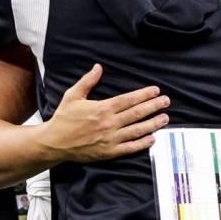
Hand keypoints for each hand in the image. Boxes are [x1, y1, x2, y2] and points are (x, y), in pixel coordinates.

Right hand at [41, 64, 169, 161]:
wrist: (53, 143)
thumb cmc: (63, 118)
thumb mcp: (73, 95)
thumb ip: (88, 81)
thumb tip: (98, 67)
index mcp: (102, 108)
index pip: (128, 100)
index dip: (144, 95)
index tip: (156, 90)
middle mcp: (109, 123)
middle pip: (136, 113)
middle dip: (154, 106)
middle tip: (166, 102)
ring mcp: (109, 139)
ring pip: (136, 130)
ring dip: (153, 124)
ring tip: (165, 118)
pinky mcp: (108, 152)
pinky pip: (129, 148)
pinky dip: (142, 144)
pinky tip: (152, 138)